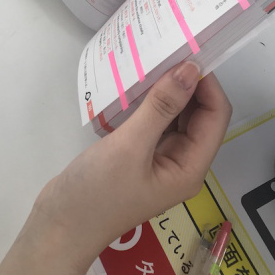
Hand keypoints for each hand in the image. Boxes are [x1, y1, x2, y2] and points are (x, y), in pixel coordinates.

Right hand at [0, 62, 231, 274]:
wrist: (59, 224)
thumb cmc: (98, 192)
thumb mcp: (130, 146)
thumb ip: (161, 106)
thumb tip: (190, 69)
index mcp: (190, 167)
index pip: (215, 116)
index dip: (207, 84)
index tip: (186, 54)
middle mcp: (181, 162)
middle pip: (199, 114)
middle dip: (188, 83)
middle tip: (168, 50)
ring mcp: (160, 158)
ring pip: (176, 116)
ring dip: (169, 91)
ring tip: (154, 60)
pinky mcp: (139, 154)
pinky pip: (155, 121)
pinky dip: (150, 102)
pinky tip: (137, 83)